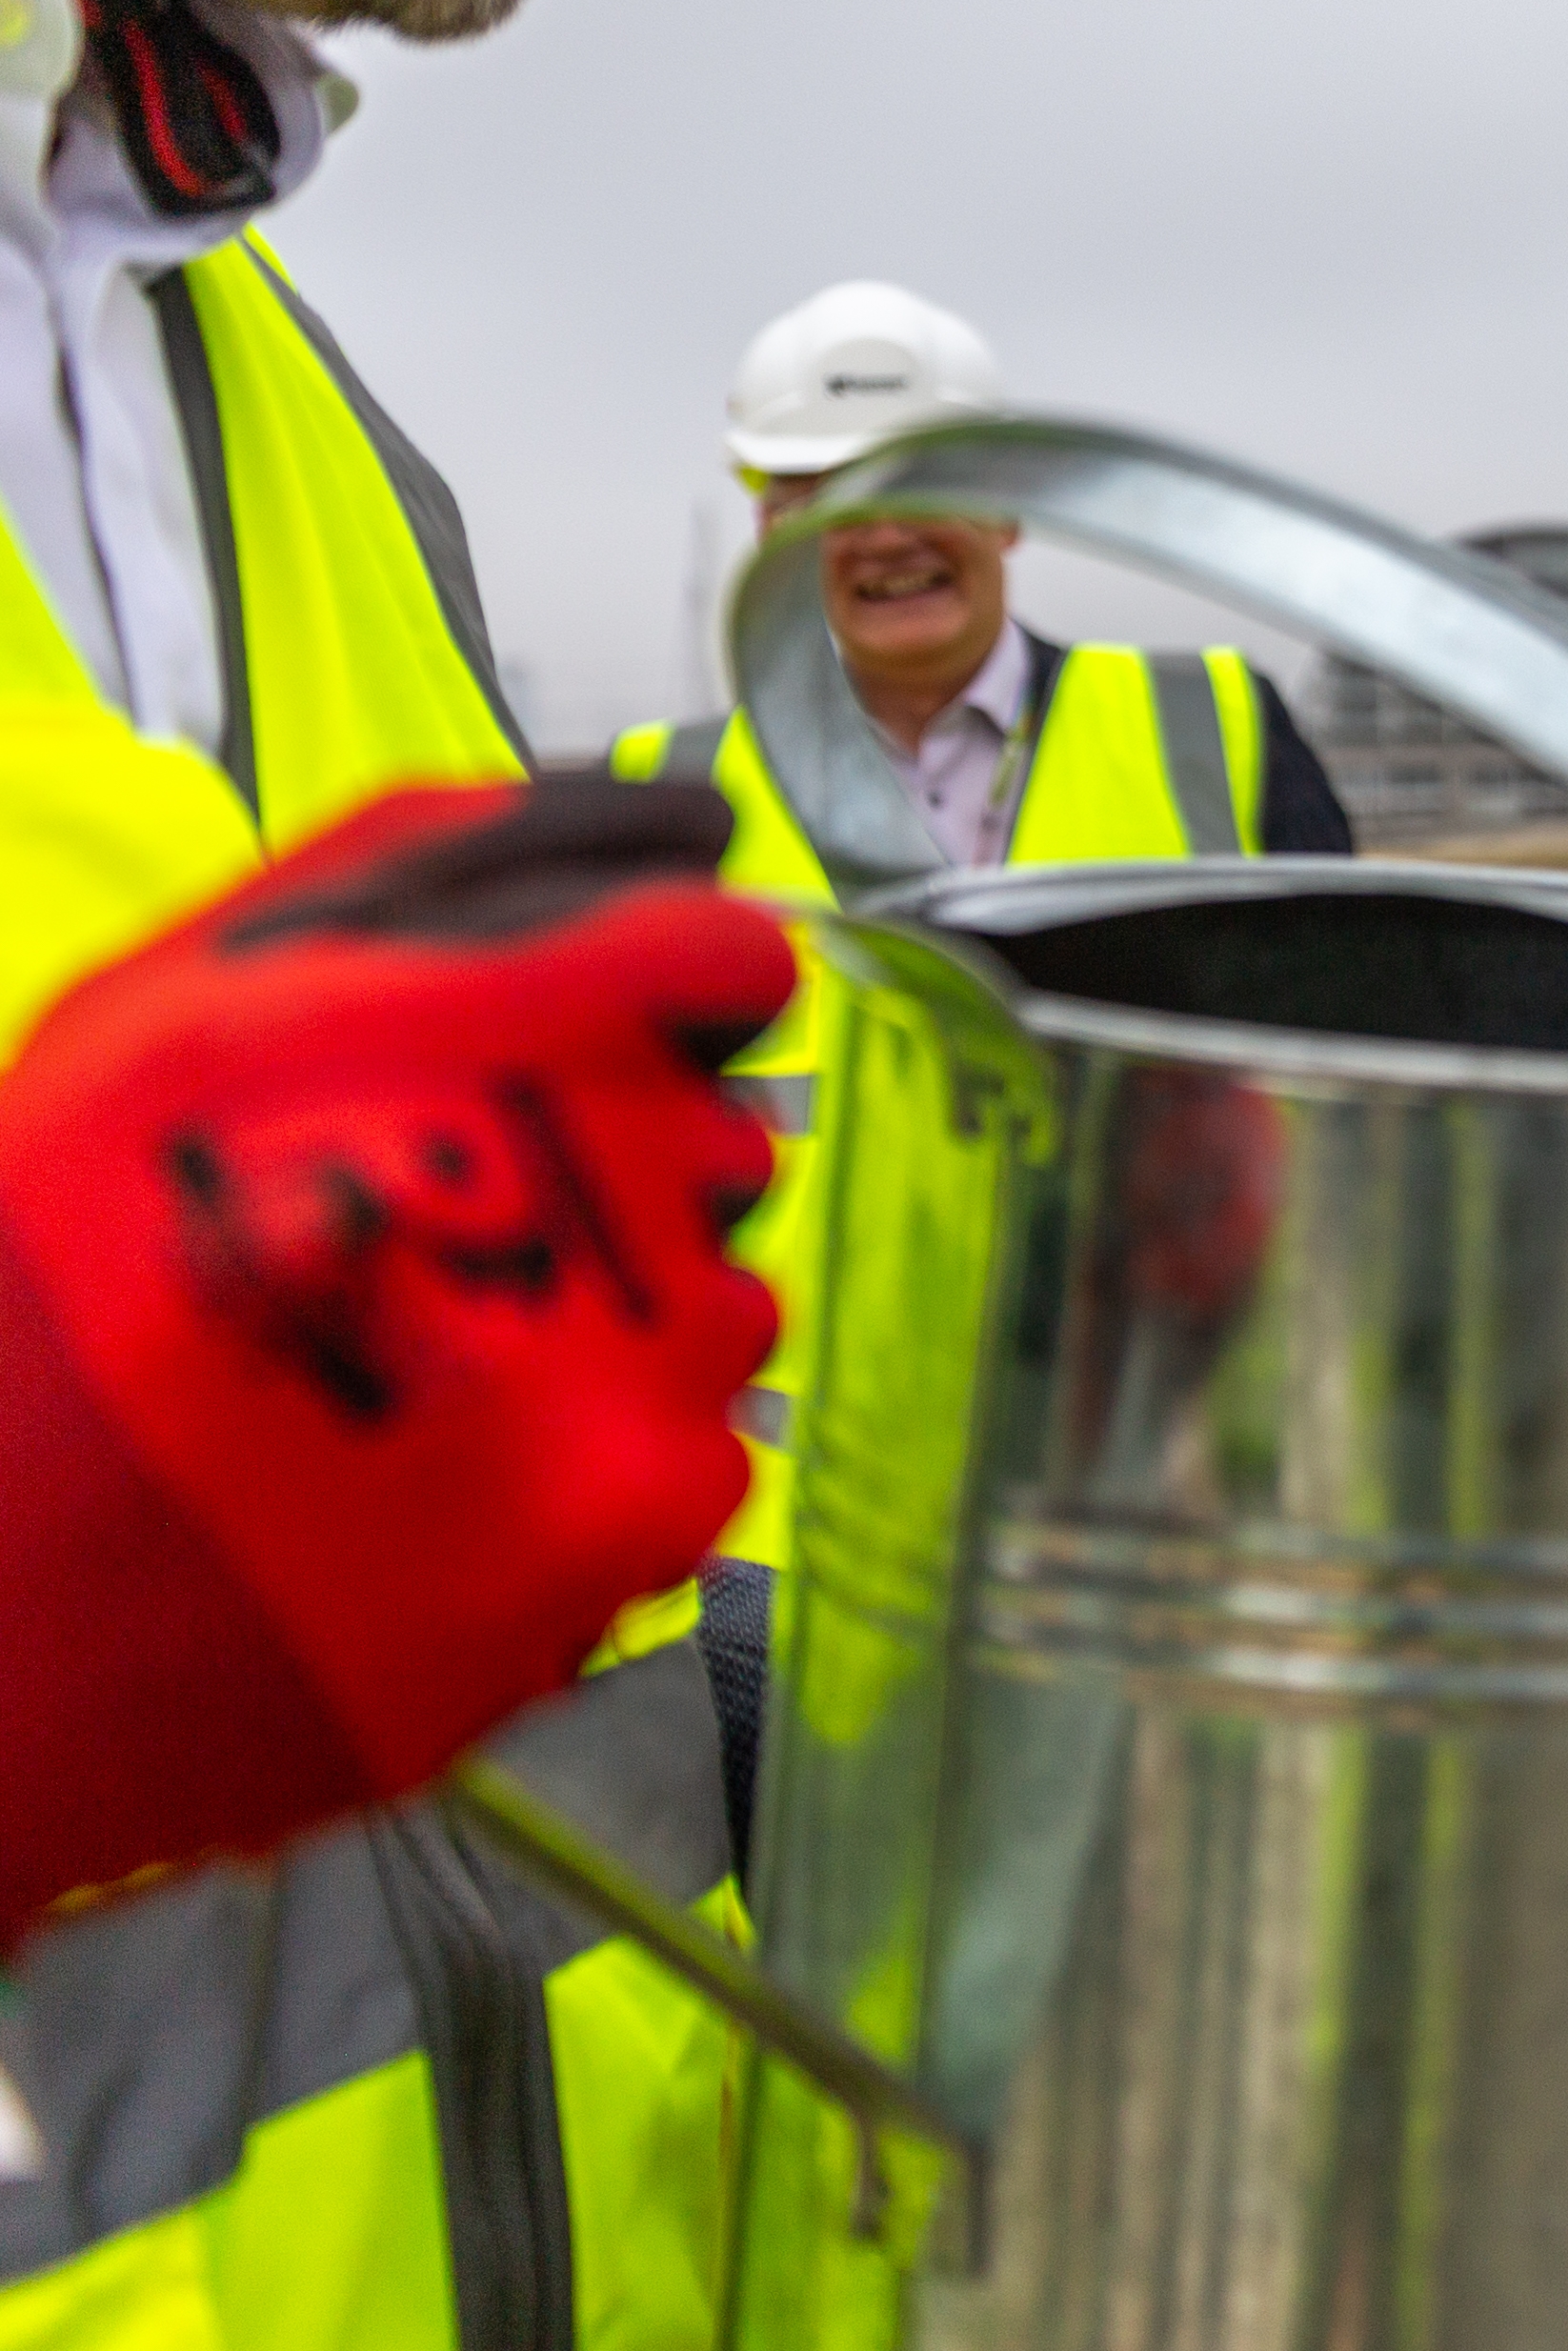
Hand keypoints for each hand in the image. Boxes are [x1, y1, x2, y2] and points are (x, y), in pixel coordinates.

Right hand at [0, 776, 792, 1938]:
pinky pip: (696, 1439)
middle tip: (439, 1247)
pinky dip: (599, 1454)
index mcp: (428, 1024)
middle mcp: (562, 1172)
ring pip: (714, 1284)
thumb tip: (657, 842)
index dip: (674, 984)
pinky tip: (451, 1480)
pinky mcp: (650, 1508)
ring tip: (420, 1372)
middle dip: (608, 1167)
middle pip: (714, 1124)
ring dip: (607, 1314)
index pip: (716, 951)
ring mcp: (629, 1353)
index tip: (620, 1023)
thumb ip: (415, 890)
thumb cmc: (40, 1307)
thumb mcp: (154, 1022)